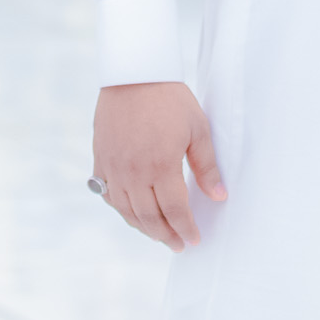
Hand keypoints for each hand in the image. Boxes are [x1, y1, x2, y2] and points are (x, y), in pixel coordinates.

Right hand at [92, 81, 225, 250]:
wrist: (133, 74)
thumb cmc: (170, 98)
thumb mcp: (197, 129)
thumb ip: (207, 167)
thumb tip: (219, 196)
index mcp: (161, 165)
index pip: (174, 210)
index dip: (185, 228)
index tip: (194, 240)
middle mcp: (134, 171)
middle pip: (149, 217)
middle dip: (166, 236)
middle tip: (178, 245)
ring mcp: (113, 167)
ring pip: (126, 211)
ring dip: (143, 227)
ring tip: (158, 234)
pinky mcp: (100, 159)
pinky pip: (107, 194)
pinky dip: (120, 209)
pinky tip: (132, 212)